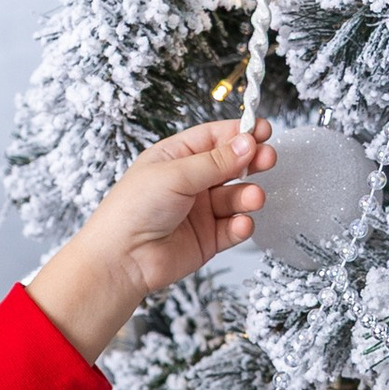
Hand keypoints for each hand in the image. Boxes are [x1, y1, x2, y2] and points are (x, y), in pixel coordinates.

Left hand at [25, 117, 272, 362]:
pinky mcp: (207, 238)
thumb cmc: (132, 210)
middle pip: (231, 165)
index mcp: (176, 158)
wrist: (121, 259)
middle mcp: (190, 183)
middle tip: (267, 159)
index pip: (214, 138)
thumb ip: (214, 161)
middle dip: (251, 161)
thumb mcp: (174, 175)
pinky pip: (233, 228)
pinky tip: (240, 224)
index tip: (263, 130)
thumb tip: (246, 143)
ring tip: (253, 198)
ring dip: (248, 196)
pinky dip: (241, 225)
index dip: (239, 133)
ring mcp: (200, 211)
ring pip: (236, 197)